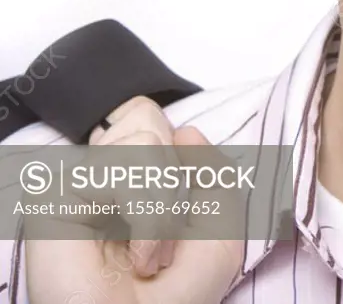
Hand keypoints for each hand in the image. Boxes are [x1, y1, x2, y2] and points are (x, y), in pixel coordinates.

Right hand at [24, 97, 243, 303]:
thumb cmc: (176, 297)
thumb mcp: (221, 233)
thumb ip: (215, 175)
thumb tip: (185, 130)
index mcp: (137, 181)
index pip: (158, 123)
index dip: (185, 159)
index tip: (188, 211)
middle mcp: (104, 178)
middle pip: (149, 120)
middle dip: (178, 184)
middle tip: (169, 241)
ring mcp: (80, 185)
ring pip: (144, 139)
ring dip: (166, 205)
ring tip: (152, 254)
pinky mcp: (56, 197)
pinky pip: (124, 169)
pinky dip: (149, 215)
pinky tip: (139, 257)